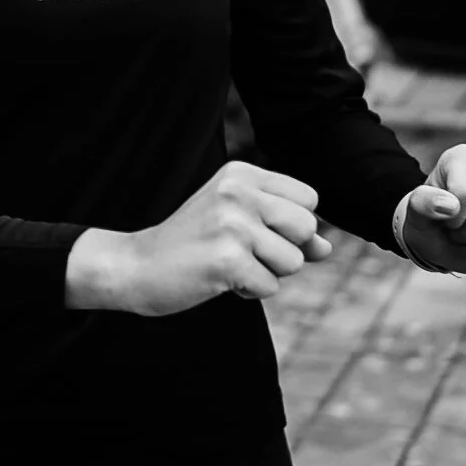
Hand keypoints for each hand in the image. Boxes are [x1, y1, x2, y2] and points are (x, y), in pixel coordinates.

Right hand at [119, 161, 331, 317]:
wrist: (139, 265)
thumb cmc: (195, 244)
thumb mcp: (240, 223)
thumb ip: (286, 230)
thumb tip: (327, 248)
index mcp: (241, 173)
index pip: (309, 198)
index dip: (292, 225)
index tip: (255, 230)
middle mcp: (237, 191)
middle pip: (306, 227)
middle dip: (285, 250)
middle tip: (243, 250)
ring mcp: (232, 223)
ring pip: (293, 261)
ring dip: (266, 273)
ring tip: (229, 263)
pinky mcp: (227, 258)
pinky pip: (270, 286)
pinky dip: (249, 291)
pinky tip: (218, 278)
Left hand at [403, 144, 465, 273]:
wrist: (441, 234)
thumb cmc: (428, 217)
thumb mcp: (414, 211)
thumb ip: (422, 203)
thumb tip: (451, 206)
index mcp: (463, 157)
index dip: (451, 217)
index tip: (443, 215)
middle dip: (462, 235)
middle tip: (453, 228)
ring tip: (465, 237)